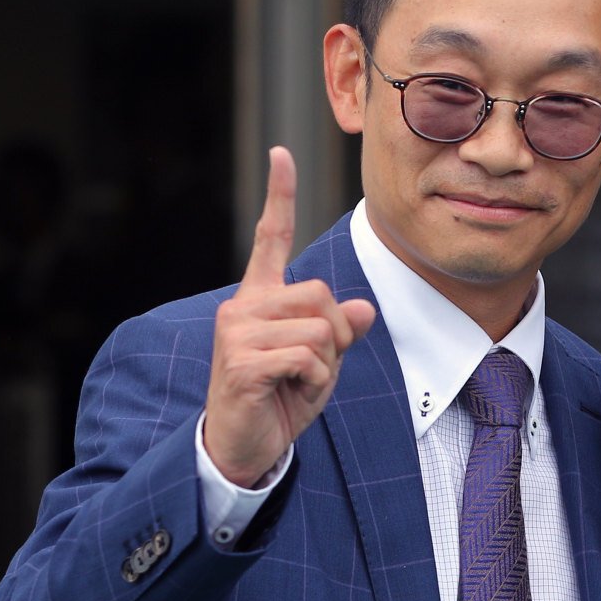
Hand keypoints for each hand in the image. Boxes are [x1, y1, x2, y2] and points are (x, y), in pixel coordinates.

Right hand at [203, 147, 377, 486]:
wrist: (243, 447)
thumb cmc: (280, 399)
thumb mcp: (321, 362)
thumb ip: (340, 332)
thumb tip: (363, 309)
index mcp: (260, 298)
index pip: (270, 238)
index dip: (279, 195)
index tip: (281, 153)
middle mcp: (243, 306)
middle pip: (320, 293)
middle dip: (334, 335)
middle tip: (311, 367)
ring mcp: (237, 332)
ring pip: (318, 329)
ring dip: (324, 365)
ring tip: (295, 384)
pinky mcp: (241, 362)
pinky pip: (307, 358)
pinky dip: (314, 383)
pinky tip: (289, 395)